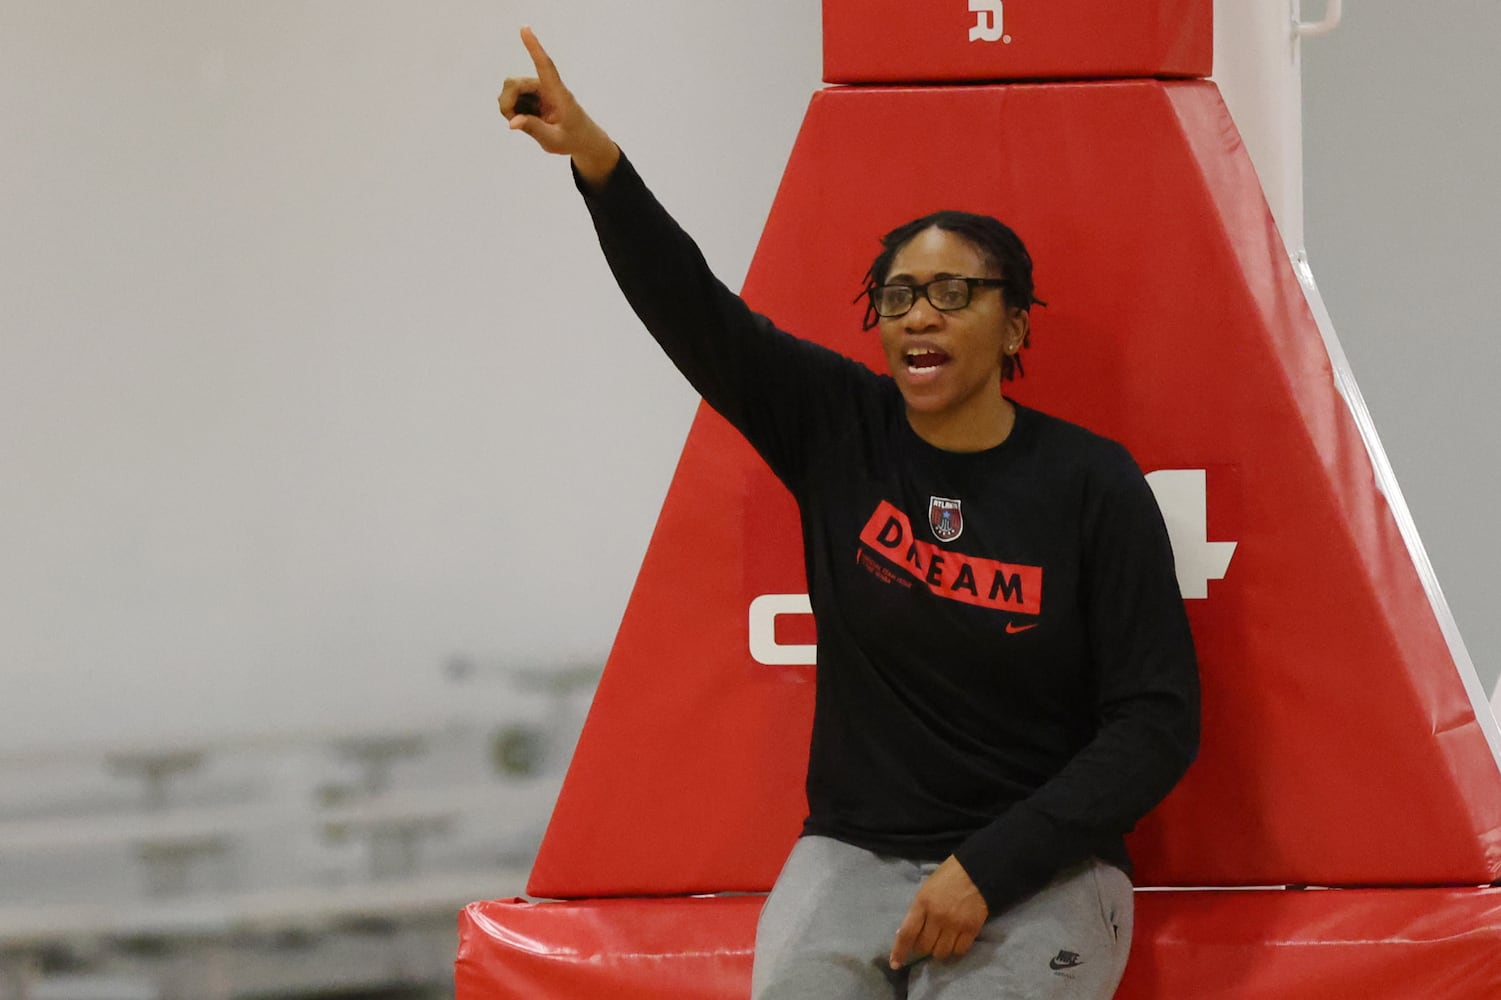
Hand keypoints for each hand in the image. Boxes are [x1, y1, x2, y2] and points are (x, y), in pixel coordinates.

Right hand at [499, 26, 618, 185]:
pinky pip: (512, 98)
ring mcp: (538, 91)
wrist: (582, 140)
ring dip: (509, 107)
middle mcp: (546, 87)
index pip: (545, 67)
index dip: (535, 48)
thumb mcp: (554, 140)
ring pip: (510, 89)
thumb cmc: (573, 138)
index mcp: (558, 94)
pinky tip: (524, 120)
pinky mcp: (532, 97)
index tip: (525, 29)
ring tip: (523, 124)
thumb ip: (534, 129)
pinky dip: (512, 110)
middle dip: (507, 101)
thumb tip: (512, 122)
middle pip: (515, 83)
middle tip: (513, 122)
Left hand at [889, 855, 989, 969]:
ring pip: (941, 952)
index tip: (895, 964)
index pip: (907, 933)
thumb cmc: (947, 877)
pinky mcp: (971, 929)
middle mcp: (937, 917)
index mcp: (922, 903)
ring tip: (941, 941)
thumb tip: (906, 933)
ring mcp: (955, 924)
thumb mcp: (925, 890)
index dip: (899, 951)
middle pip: (924, 946)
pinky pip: (959, 951)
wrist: (976, 871)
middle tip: (926, 941)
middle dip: (922, 948)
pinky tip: (954, 942)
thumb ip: (917, 911)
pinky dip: (955, 950)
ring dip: (938, 950)